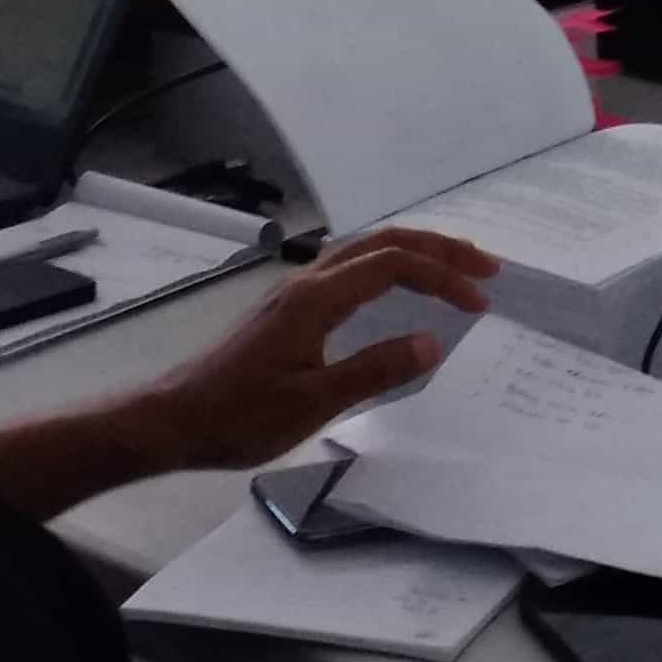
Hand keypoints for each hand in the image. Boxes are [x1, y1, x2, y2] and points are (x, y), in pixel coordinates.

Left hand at [140, 229, 497, 473]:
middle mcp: (306, 284)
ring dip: (414, 253)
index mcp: (315, 299)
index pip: (393, 265)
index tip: (480, 303)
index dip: (442, 276)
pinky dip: (388, 268)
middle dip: (439, 249)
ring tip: (455, 270)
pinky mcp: (288, 310)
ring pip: (364, 251)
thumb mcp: (313, 403)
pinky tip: (398, 291)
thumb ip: (375, 371)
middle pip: (382, 243)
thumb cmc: (239, 416)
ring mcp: (295, 294)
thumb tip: (433, 343)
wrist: (174, 419)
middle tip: (487, 268)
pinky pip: (349, 270)